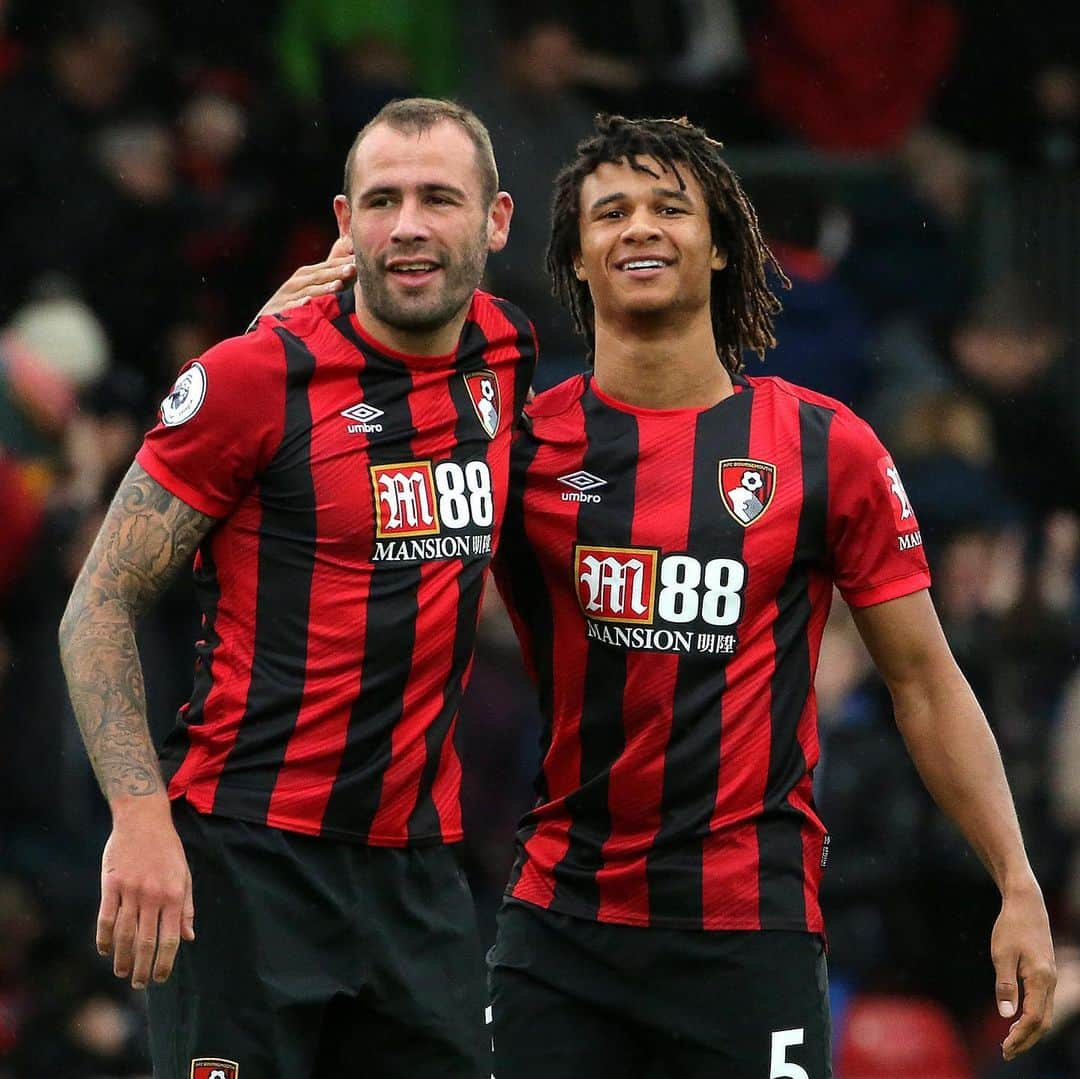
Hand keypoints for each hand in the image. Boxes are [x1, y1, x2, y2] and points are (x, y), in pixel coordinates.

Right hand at [97, 798, 194, 988]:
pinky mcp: (110, 884)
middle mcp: (152, 895)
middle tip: (139, 984)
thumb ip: (185, 907)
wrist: (143, 819)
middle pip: (145, 941)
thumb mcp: (184, 875)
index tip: (160, 978)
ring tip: (122, 972)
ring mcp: (130, 890)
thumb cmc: (167, 849)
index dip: (165, 961)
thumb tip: (189, 937)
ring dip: (122, 957)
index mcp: (173, 894)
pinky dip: (104, 938)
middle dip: (142, 967)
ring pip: (123, 934)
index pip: (170, 937)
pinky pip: (105, 917)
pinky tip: (105, 951)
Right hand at [253, 235, 355, 320]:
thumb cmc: (295, 305)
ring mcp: (287, 297)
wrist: (268, 323)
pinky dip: (298, 305)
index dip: (343, 263)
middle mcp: (296, 283)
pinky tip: (307, 303)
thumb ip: (331, 280)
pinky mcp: (279, 311)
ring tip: (338, 285)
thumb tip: (355, 271)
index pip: (327, 266)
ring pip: (307, 291)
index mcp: (306, 276)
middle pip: (319, 276)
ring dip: (322, 288)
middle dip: (335, 272)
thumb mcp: (311, 290)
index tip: (361, 260)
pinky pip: (290, 308)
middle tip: (353, 268)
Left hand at [992, 879, 1055, 1059]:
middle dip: (1026, 1040)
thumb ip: (1004, 984)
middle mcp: (1050, 982)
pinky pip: (1042, 1003)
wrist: (1026, 904)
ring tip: (1010, 1043)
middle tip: (1006, 1053)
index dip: (1020, 1036)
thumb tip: (1005, 1015)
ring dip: (1030, 1031)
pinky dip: (1032, 1018)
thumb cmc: (1011, 926)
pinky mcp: (1045, 973)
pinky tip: (1018, 1021)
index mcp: (1040, 979)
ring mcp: (1050, 978)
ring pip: (1045, 1014)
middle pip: (1043, 1022)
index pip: (1034, 1018)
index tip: (1004, 1047)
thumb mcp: (1001, 954)